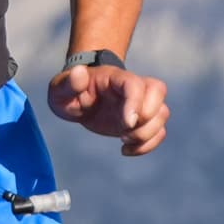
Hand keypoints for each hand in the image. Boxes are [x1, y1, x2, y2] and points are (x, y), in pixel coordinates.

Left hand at [49, 58, 169, 156]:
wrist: (78, 98)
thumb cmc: (69, 91)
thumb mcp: (60, 88)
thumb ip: (68, 83)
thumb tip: (79, 73)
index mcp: (114, 77)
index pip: (135, 84)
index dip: (136, 103)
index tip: (126, 124)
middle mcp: (132, 87)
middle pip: (158, 92)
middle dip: (146, 118)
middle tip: (122, 131)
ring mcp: (139, 103)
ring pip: (162, 113)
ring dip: (148, 134)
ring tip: (124, 140)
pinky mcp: (141, 120)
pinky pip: (159, 131)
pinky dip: (147, 145)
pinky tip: (126, 150)